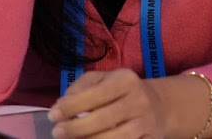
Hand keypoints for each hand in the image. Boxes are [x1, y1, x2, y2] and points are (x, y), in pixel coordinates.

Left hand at [48, 69, 165, 138]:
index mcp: (126, 80)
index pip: (95, 94)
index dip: (72, 106)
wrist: (158, 106)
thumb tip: (60, 105)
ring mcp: (146, 123)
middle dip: (76, 128)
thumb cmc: (121, 91)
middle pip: (104, 119)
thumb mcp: (102, 79)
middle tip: (57, 132)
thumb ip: (80, 88)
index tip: (53, 115)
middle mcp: (139, 100)